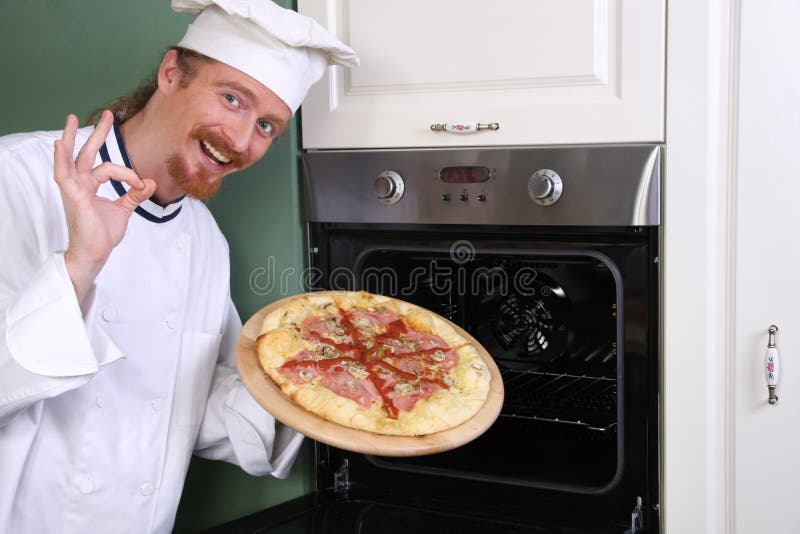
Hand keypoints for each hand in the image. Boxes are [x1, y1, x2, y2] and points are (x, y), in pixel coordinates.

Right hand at [54, 110, 156, 305]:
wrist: (95, 253)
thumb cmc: (103, 233)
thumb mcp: (123, 209)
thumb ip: (134, 194)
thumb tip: (151, 181)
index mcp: (89, 185)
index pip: (109, 168)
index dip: (128, 174)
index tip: (142, 184)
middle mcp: (80, 183)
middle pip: (86, 153)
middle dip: (97, 133)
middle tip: (108, 114)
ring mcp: (74, 189)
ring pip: (72, 158)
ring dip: (72, 138)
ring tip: (71, 118)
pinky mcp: (73, 196)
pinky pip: (63, 174)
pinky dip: (61, 159)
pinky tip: (59, 144)